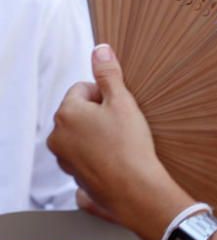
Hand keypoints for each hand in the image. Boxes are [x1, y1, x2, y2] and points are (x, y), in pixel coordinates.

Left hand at [48, 45, 192, 239]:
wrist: (135, 189)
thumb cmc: (129, 146)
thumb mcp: (123, 102)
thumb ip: (109, 74)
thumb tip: (100, 50)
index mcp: (66, 113)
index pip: (83, 89)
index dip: (106, 94)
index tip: (121, 107)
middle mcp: (58, 136)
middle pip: (80, 112)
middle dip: (100, 114)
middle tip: (123, 124)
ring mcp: (64, 158)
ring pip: (82, 134)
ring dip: (99, 134)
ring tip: (122, 142)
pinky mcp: (74, 175)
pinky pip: (86, 155)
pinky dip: (99, 154)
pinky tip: (118, 158)